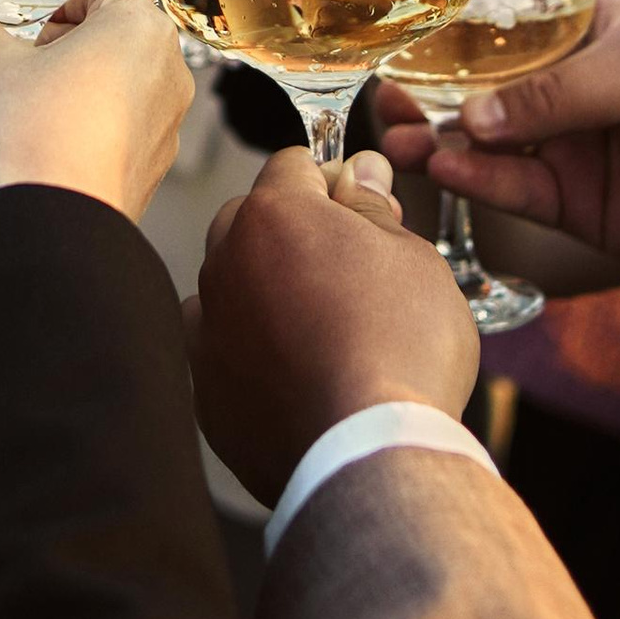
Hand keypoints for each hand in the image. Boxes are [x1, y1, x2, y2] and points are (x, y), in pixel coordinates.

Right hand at [0, 0, 193, 220]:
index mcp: (140, 31)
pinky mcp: (143, 173)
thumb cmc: (30, 137)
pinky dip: (52, 133)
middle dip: (18, 64)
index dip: (54, 13)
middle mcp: (164, 76)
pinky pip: (95, 136)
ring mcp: (159, 129)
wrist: (44, 233)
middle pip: (86, 51)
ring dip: (22, 100)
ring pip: (84, 97)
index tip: (19, 32)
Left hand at [187, 146, 479, 507]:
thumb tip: (360, 174)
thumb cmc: (402, 347)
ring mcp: (207, 333)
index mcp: (272, 216)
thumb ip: (373, 209)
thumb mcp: (413, 258)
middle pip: (250, 220)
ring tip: (325, 326)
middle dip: (294, 231)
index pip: (293, 165)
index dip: (335, 180)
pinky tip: (299, 374)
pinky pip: (223, 352)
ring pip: (230, 286)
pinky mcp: (206, 394)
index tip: (366, 207)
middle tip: (353, 267)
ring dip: (266, 292)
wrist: (370, 453)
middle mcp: (224, 265)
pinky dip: (252, 353)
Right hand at [372, 0, 619, 277]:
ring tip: (402, 140)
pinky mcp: (566, 199)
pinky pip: (510, 187)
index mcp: (578, 29)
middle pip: (476, 87)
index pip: (498, 23)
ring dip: (438, 139)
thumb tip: (476, 119)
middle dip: (427, 92)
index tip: (398, 35)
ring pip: (482, 141)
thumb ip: (554, 92)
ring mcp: (560, 143)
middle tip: (384, 96)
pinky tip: (446, 166)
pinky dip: (475, 178)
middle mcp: (560, 85)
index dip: (448, 31)